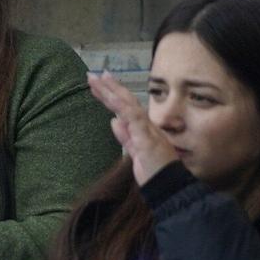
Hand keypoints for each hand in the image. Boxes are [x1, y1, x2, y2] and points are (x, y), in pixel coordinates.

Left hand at [88, 71, 177, 185]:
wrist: (167, 185)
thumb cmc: (153, 171)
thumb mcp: (134, 151)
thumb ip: (124, 136)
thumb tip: (113, 121)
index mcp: (142, 128)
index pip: (125, 107)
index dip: (113, 94)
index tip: (100, 83)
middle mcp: (145, 125)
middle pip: (126, 101)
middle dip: (109, 87)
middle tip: (93, 75)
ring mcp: (147, 129)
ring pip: (128, 105)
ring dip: (111, 92)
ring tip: (97, 79)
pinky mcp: (146, 137)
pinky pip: (134, 118)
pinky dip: (122, 107)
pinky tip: (110, 97)